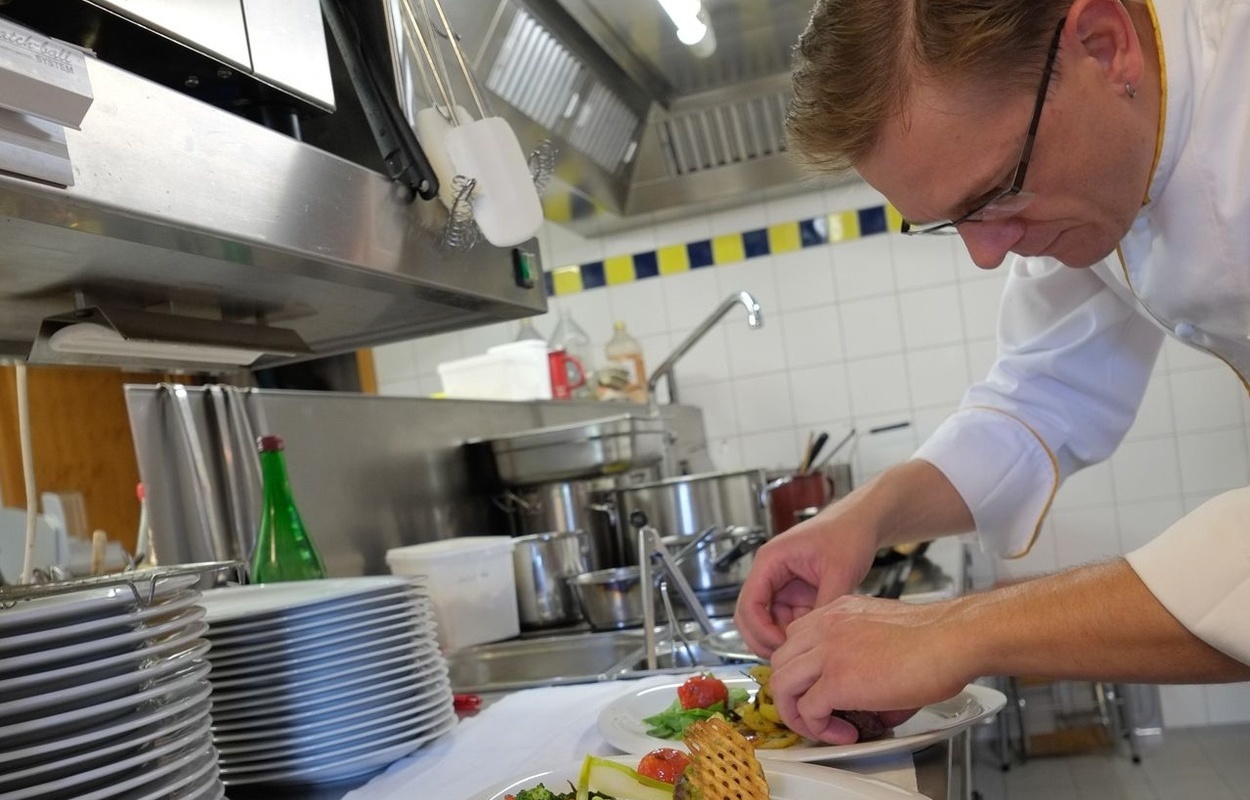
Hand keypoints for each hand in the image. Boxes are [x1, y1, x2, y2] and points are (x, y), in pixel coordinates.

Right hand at [733, 501, 880, 657]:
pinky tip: (814, 636)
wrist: (863, 523)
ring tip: (805, 648)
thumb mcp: (839, 570)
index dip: (760, 630)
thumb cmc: (847, 533)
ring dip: (783, 637)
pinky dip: (796, 632)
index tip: (781, 647)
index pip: (749, 603)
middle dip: (764, 639)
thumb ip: (825, 603)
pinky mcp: (795, 593)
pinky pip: (787, 619)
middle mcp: (770, 573)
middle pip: (750, 616)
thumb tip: (816, 636)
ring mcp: (782, 585)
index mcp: (770, 561)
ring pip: (768, 622)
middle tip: (785, 657)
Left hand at [768, 594, 969, 742]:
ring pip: (782, 684)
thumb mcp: (886, 638)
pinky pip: (808, 710)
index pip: (795, 638)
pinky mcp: (836, 680)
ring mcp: (826, 652)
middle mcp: (825, 626)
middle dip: (792, 692)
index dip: (801, 668)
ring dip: (797, 713)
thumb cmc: (935, 638)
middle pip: (780, 661)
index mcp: (837, 612)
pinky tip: (845, 733)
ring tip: (823, 727)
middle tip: (814, 712)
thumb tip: (872, 707)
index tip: (816, 688)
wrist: (951, 639)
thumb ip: (864, 662)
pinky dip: (820, 728)